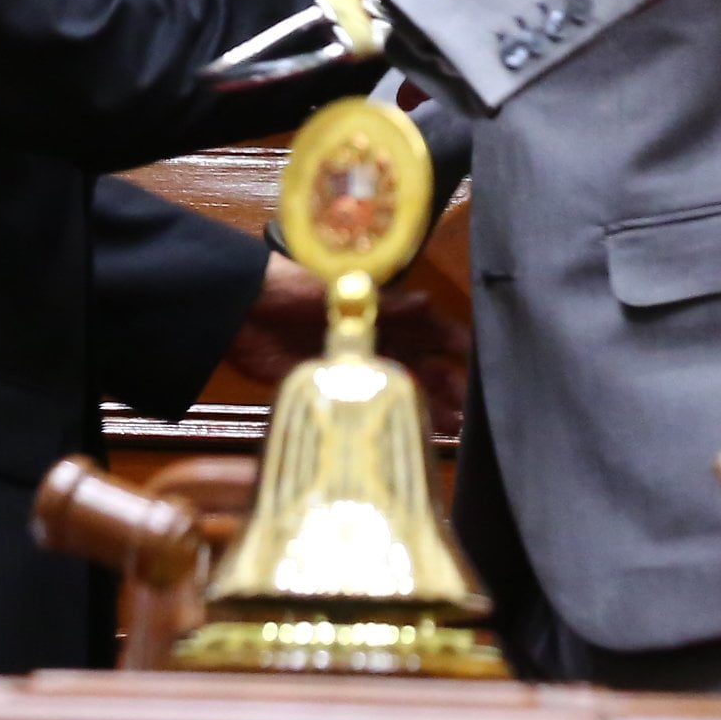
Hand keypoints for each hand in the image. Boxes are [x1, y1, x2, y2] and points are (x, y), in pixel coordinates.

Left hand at [222, 251, 469, 436]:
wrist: (236, 309)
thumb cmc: (290, 286)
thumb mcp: (341, 291)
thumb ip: (384, 304)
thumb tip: (428, 303)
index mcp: (384, 308)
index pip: (433, 328)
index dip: (458, 347)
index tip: (484, 366)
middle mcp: (377, 336)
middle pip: (424, 363)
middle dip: (450, 385)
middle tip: (472, 413)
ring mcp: (356, 362)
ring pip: (402, 386)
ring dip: (427, 405)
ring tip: (453, 429)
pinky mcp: (333, 385)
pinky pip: (370, 404)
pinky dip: (391, 417)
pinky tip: (410, 433)